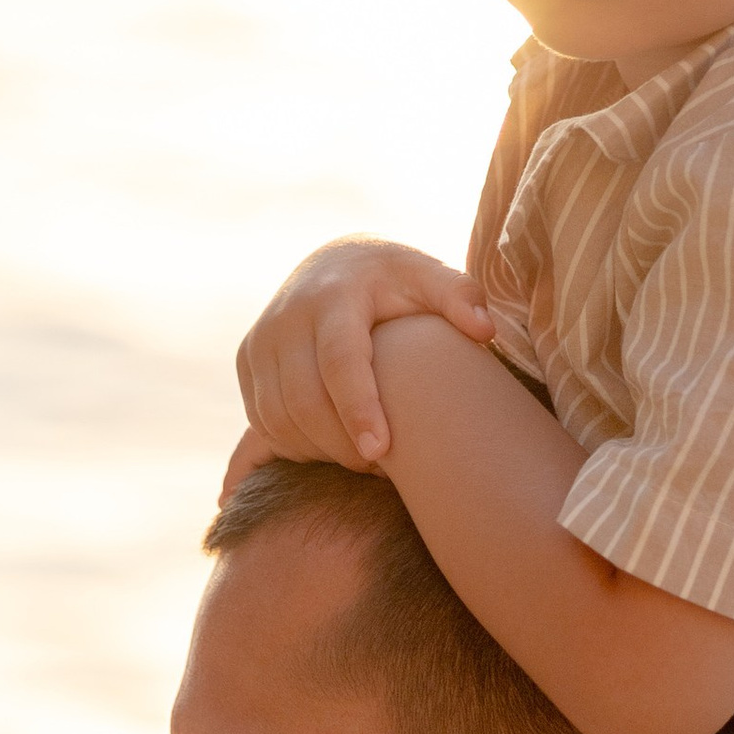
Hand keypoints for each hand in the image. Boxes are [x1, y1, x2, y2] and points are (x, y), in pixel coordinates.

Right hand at [234, 238, 493, 470]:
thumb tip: (485, 331)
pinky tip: (330, 447)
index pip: (340, 361)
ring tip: (361, 460)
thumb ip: (461, 298)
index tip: (380, 452)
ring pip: (278, 418)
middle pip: (304, 400)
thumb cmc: (396, 282)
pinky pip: (263, 420)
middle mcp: (288, 316)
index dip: (358, 409)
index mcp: (336, 296)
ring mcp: (261, 339)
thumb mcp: (430, 278)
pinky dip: (294, 444)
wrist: (335, 265)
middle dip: (341, 444)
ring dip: (318, 451)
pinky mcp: (247, 360)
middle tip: (382, 467)